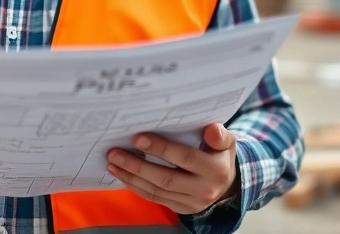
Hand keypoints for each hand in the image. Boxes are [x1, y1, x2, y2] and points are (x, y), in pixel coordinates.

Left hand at [106, 124, 239, 214]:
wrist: (227, 184)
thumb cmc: (219, 155)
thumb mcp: (226, 142)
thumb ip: (219, 135)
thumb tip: (212, 129)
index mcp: (215, 169)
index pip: (184, 158)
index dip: (160, 148)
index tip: (137, 138)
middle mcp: (204, 189)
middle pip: (165, 178)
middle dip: (137, 165)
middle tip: (115, 152)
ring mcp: (192, 202)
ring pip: (157, 190)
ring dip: (131, 176)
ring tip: (113, 163)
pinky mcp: (181, 209)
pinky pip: (155, 198)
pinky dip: (136, 187)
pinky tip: (123, 175)